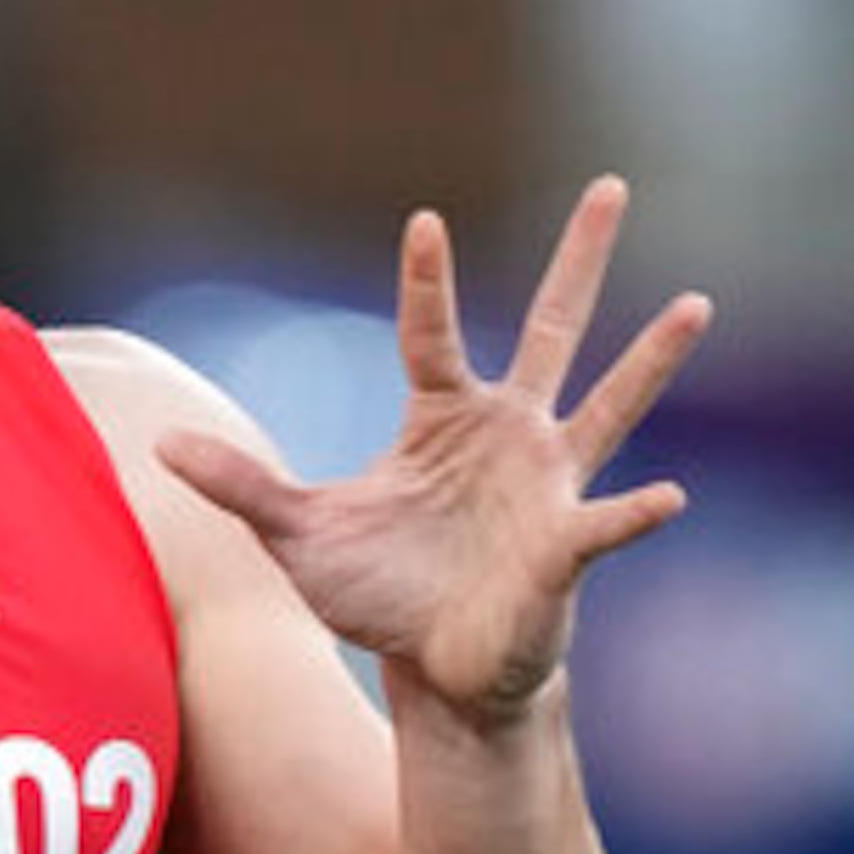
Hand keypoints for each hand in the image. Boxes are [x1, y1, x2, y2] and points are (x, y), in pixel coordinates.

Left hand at [159, 178, 710, 727]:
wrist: (438, 668)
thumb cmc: (379, 595)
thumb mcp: (299, 537)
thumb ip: (240, 486)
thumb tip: (158, 446)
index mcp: (443, 417)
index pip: (431, 333)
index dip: (427, 282)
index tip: (426, 221)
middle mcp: (508, 432)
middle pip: (552, 329)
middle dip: (579, 260)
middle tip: (612, 185)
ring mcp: (548, 482)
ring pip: (607, 404)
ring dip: (651, 358)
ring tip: (695, 302)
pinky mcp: (568, 545)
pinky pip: (605, 524)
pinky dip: (634, 513)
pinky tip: (666, 497)